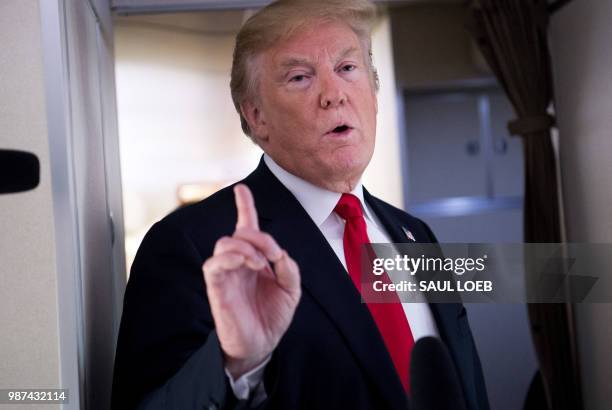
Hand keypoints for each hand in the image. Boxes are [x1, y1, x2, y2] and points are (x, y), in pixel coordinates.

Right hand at [202, 184, 300, 377]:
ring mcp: (226, 273)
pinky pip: (214, 263)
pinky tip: (249, 264)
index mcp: (255, 259)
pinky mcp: (216, 287)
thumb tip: (278, 253)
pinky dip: (232, 257)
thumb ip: (288, 268)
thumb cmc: (272, 317)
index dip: (244, 206)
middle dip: (258, 234)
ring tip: (261, 262)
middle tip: (273, 253)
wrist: (261, 345)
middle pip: (239, 232)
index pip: (247, 227)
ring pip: (225, 242)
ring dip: (247, 246)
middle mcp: (238, 263)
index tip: (241, 188)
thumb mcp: (291, 290)